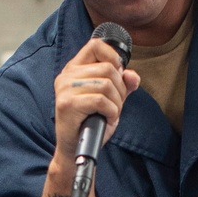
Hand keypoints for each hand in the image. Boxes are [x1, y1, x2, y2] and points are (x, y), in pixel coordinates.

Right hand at [52, 37, 139, 164]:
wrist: (75, 150)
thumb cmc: (91, 124)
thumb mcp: (110, 101)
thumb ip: (122, 86)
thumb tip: (132, 75)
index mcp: (74, 69)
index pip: (96, 45)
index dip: (113, 57)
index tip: (119, 75)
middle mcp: (67, 75)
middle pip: (107, 68)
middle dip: (120, 89)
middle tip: (116, 106)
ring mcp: (65, 89)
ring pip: (106, 84)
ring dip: (117, 103)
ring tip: (110, 114)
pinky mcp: (68, 104)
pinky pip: (101, 100)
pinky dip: (112, 112)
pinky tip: (107, 119)